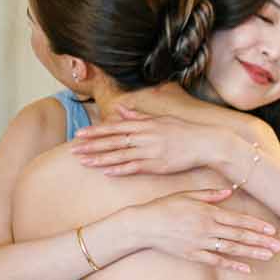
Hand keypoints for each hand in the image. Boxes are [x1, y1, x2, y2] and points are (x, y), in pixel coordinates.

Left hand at [70, 107, 240, 181]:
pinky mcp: (157, 165)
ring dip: (100, 158)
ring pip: (120, 154)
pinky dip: (120, 169)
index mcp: (144, 125)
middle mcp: (144, 136)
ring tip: (83, 161)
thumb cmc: (184, 131)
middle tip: (73, 148)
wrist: (206, 142)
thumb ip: (138, 116)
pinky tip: (106, 171)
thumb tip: (121, 109)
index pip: (114, 127)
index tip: (80, 134)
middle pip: (113, 140)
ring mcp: (150, 151)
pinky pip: (135, 167)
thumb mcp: (160, 119)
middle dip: (92, 144)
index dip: (96, 131)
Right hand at [128, 193, 279, 274]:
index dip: (257, 226)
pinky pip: (216, 261)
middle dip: (261, 241)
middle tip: (278, 246)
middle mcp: (208, 228)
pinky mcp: (193, 255)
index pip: (238, 220)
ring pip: (232, 249)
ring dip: (252, 253)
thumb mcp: (188, 194)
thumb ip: (210, 194)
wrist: (144, 225)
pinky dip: (232, 265)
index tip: (272, 230)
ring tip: (269, 256)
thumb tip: (230, 192)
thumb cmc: (164, 207)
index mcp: (208, 212)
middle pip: (240, 236)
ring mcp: (201, 243)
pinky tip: (246, 269)